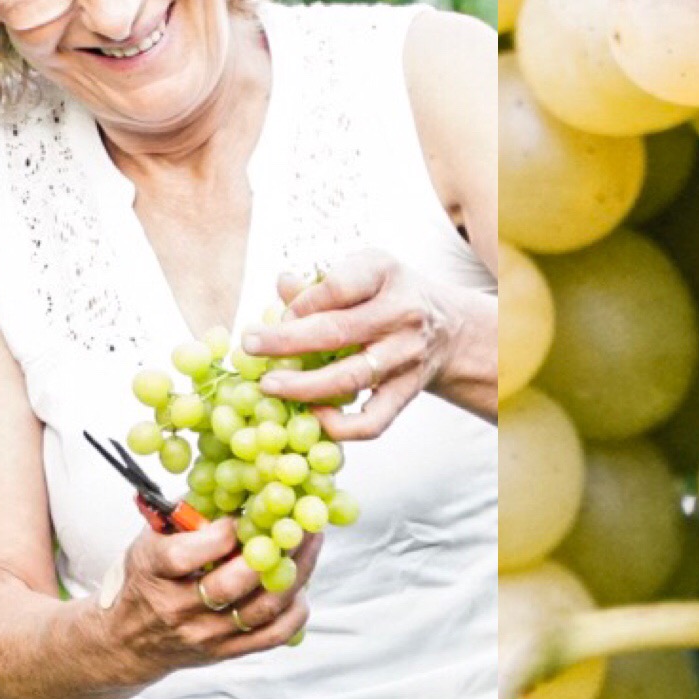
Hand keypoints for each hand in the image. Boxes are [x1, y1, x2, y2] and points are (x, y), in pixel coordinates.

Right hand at [105, 517, 318, 671]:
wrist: (131, 639)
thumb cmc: (149, 577)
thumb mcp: (152, 539)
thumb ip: (188, 514)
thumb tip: (237, 480)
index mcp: (153, 571)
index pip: (184, 555)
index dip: (220, 535)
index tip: (245, 515)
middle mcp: (177, 607)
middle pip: (232, 584)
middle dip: (272, 550)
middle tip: (298, 523)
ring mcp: (205, 634)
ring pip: (261, 608)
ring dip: (295, 574)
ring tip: (311, 544)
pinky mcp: (227, 652)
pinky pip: (273, 635)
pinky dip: (295, 611)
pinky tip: (303, 587)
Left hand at [243, 250, 463, 442]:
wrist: (448, 327)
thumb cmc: (391, 294)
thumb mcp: (365, 272)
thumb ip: (322, 281)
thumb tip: (282, 284)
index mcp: (386, 273)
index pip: (337, 287)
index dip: (301, 303)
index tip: (277, 315)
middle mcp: (402, 314)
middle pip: (337, 332)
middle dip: (285, 342)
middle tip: (250, 346)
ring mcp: (406, 357)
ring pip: (351, 378)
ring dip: (304, 385)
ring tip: (270, 386)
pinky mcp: (408, 392)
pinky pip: (374, 420)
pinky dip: (341, 425)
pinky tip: (314, 415)